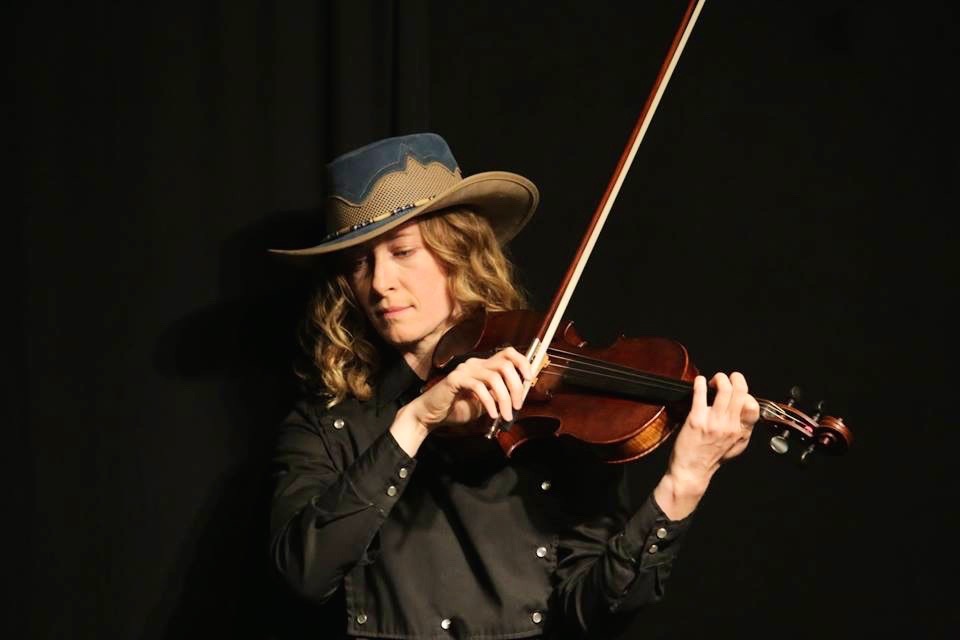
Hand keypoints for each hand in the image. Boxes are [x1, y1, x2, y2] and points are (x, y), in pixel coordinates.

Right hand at [403, 347, 533, 432]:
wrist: (431, 415)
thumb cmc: (457, 408)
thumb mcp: (486, 402)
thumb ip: (500, 395)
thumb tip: (520, 396)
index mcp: (483, 365)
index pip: (509, 353)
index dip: (523, 363)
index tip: (530, 380)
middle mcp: (475, 363)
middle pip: (506, 364)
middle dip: (516, 386)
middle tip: (517, 406)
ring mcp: (465, 370)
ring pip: (495, 377)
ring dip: (504, 398)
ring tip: (505, 415)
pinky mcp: (455, 379)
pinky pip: (479, 387)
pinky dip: (489, 402)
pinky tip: (492, 414)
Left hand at [667, 371, 760, 492]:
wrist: (692, 471)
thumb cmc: (712, 458)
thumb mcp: (737, 446)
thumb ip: (743, 428)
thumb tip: (747, 409)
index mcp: (741, 431)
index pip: (753, 405)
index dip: (746, 393)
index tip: (737, 393)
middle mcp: (730, 425)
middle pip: (740, 391)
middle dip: (734, 378)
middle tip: (726, 378)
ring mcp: (713, 422)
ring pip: (724, 389)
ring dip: (718, 378)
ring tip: (712, 382)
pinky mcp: (696, 419)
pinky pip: (700, 394)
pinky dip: (700, 382)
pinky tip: (699, 382)